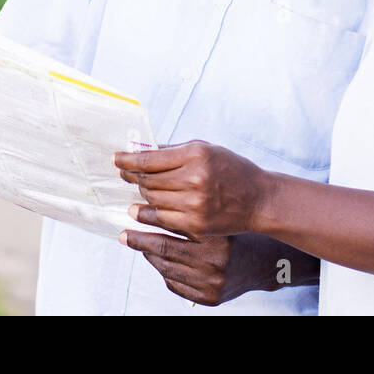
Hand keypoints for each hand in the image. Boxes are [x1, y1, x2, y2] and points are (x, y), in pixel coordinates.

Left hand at [114, 140, 268, 236]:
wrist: (257, 199)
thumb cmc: (231, 169)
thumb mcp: (206, 149)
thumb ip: (174, 150)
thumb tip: (142, 150)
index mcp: (195, 154)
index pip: (150, 159)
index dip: (128, 160)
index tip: (116, 159)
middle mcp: (194, 178)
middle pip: (148, 180)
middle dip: (132, 176)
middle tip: (124, 174)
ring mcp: (194, 204)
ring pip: (152, 199)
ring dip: (140, 195)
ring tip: (136, 190)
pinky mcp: (196, 224)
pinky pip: (162, 219)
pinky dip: (149, 214)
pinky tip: (141, 210)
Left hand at [119, 230, 308, 305]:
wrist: (265, 263)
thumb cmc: (239, 233)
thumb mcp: (218, 217)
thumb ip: (192, 211)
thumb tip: (155, 198)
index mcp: (217, 238)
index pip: (173, 229)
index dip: (149, 220)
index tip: (132, 212)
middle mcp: (214, 263)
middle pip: (165, 251)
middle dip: (141, 241)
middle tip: (125, 234)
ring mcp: (211, 284)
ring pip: (167, 269)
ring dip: (151, 255)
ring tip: (141, 244)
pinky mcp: (209, 299)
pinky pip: (176, 285)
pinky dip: (165, 272)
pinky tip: (160, 261)